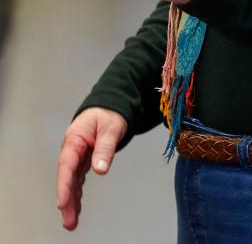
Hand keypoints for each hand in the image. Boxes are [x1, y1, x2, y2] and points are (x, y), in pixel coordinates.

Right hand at [56, 107, 127, 230]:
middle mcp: (72, 150)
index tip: (62, 202)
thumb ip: (105, 148)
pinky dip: (77, 193)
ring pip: (71, 181)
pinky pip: (77, 179)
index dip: (64, 185)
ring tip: (71, 222)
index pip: (67, 165)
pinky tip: (76, 207)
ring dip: (71, 201)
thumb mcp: (110, 128)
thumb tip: (100, 169)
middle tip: (68, 221)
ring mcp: (76, 156)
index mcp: (75, 140)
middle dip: (66, 201)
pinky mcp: (83, 160)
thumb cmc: (109, 114)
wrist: (110, 106)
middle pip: (66, 178)